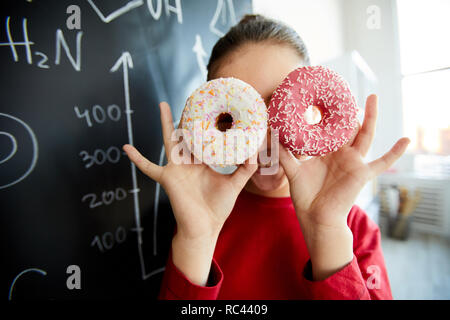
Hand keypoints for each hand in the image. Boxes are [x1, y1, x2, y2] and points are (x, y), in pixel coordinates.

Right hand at [123, 102, 256, 284]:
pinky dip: (138, 159)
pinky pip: (149, 168)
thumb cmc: (218, 208)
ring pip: (170, 141)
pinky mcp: (167, 178)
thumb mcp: (234, 185)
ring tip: (162, 104)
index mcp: (204, 163)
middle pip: (187, 134)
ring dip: (164, 123)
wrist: (204, 228)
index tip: (213, 110)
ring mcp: (176, 169)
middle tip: (190, 98)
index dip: (209, 126)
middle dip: (187, 117)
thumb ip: (245, 169)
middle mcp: (189, 162)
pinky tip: (126, 147)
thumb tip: (254, 152)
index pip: (205, 139)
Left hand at [279, 94, 409, 278]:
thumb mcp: (293, 172)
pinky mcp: (362, 173)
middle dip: (348, 109)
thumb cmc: (306, 196)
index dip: (327, 114)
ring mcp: (353, 162)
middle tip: (347, 90)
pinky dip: (395, 152)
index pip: (328, 129)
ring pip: (364, 135)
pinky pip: (382, 162)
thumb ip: (285, 155)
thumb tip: (272, 136)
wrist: (316, 217)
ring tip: (373, 98)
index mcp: (325, 152)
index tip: (325, 96)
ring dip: (370, 117)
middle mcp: (341, 153)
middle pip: (348, 127)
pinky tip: (407, 140)